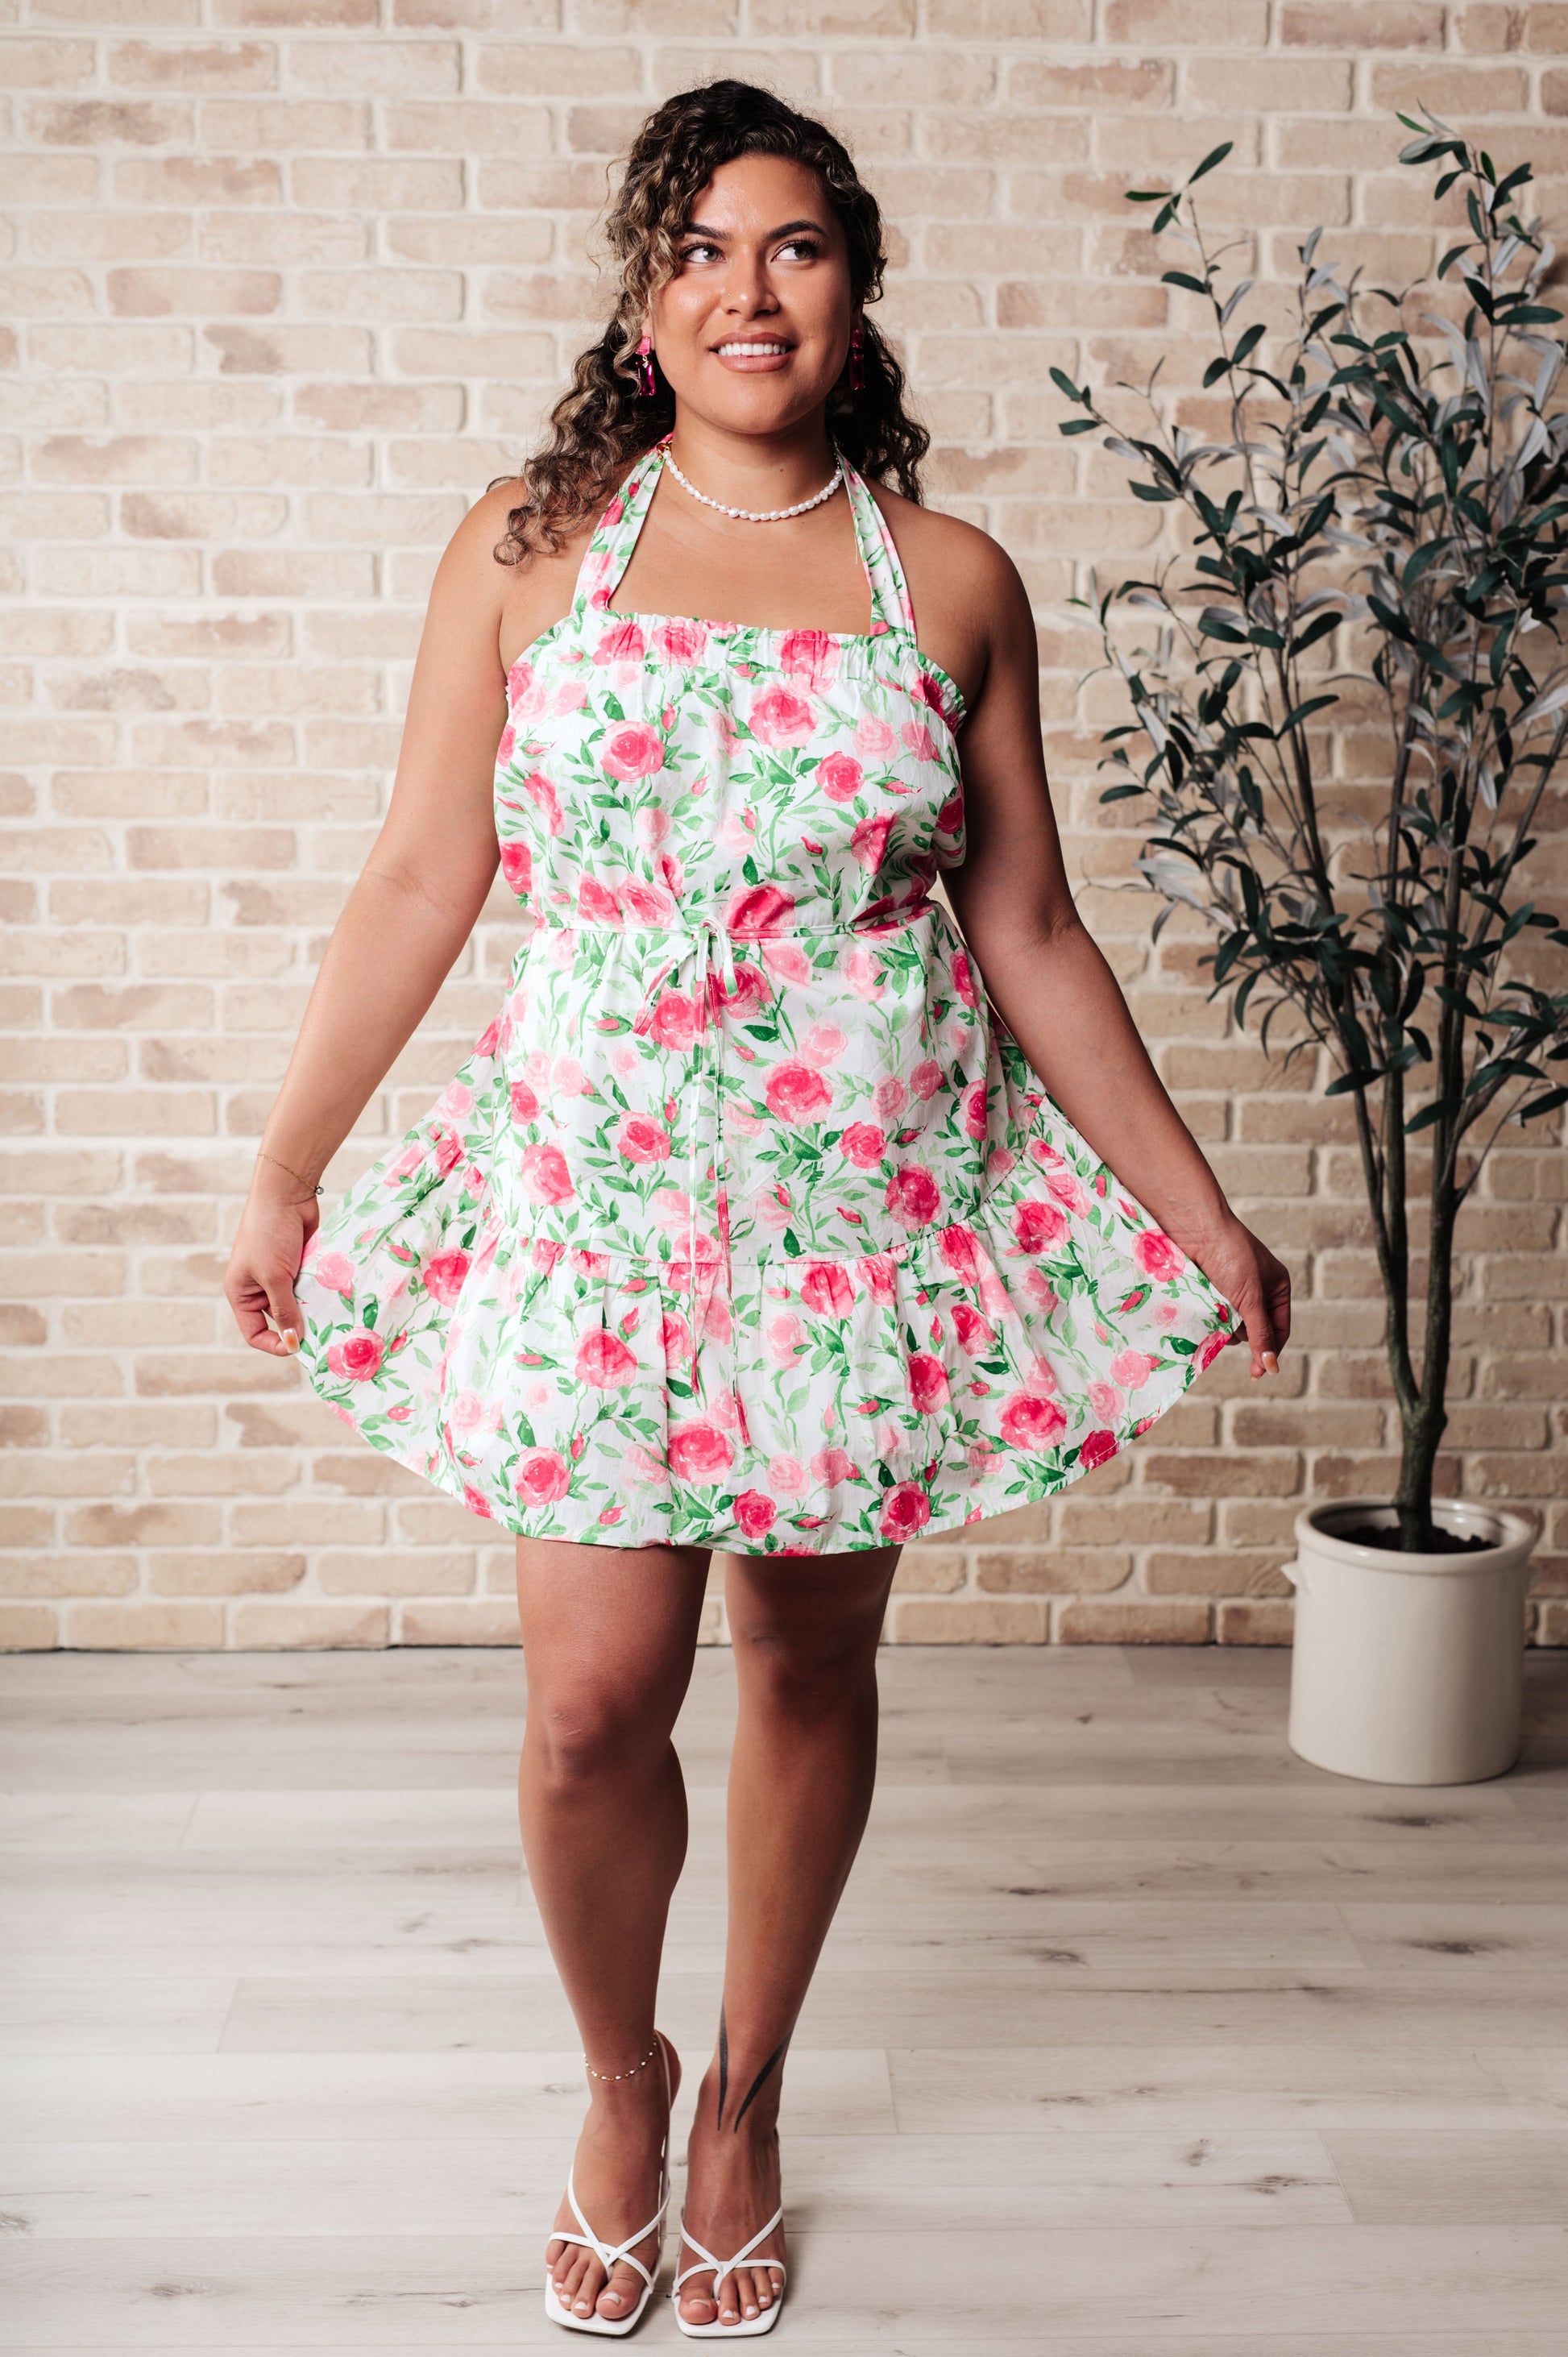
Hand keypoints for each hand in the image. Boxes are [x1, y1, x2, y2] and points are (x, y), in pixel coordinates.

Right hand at [224, 1178, 319, 1357]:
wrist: (287, 1194)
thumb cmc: (270, 1234)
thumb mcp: (274, 1277)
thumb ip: (284, 1310)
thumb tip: (293, 1343)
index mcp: (241, 1293)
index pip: (254, 1332)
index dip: (274, 1343)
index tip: (298, 1347)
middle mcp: (259, 1288)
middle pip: (279, 1321)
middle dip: (298, 1326)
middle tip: (323, 1333)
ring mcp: (281, 1277)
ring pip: (299, 1306)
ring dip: (313, 1309)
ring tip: (330, 1313)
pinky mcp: (300, 1267)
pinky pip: (311, 1289)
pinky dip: (321, 1293)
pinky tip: (335, 1296)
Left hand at [1186, 1213, 1290, 1378]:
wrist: (1195, 1229)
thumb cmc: (1230, 1256)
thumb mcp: (1251, 1298)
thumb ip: (1261, 1333)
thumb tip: (1271, 1366)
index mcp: (1277, 1287)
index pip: (1280, 1329)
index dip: (1270, 1350)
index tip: (1258, 1373)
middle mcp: (1257, 1290)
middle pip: (1254, 1330)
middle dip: (1243, 1331)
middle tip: (1231, 1319)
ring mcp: (1233, 1291)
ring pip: (1232, 1326)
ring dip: (1224, 1325)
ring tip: (1216, 1307)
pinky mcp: (1211, 1292)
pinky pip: (1215, 1317)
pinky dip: (1211, 1318)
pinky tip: (1204, 1309)